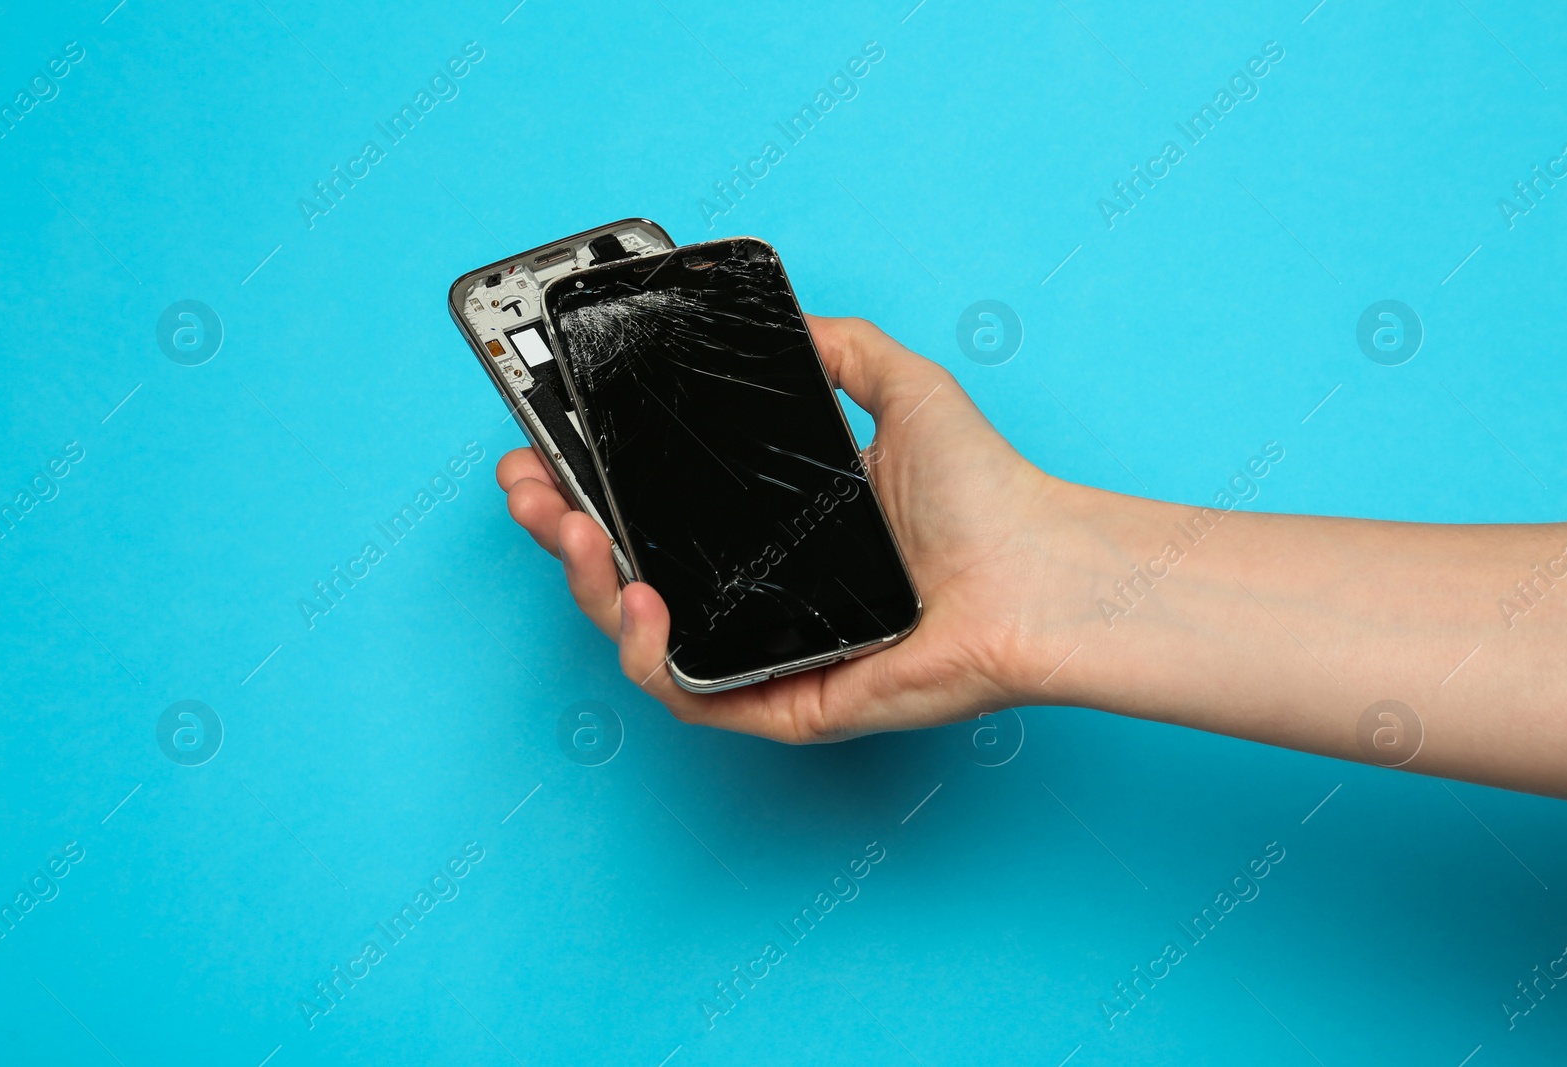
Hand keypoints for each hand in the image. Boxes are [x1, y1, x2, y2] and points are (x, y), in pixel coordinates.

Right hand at [496, 316, 1082, 741]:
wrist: (1038, 568)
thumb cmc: (987, 496)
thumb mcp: (903, 389)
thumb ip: (840, 348)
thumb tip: (791, 321)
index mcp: (773, 528)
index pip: (659, 510)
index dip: (592, 481)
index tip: (548, 445)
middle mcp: (759, 591)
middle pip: (627, 571)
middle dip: (558, 528)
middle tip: (528, 487)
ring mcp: (765, 648)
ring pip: (640, 636)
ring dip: (585, 585)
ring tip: (569, 529)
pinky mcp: (783, 700)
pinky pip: (689, 694)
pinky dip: (648, 653)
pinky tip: (639, 598)